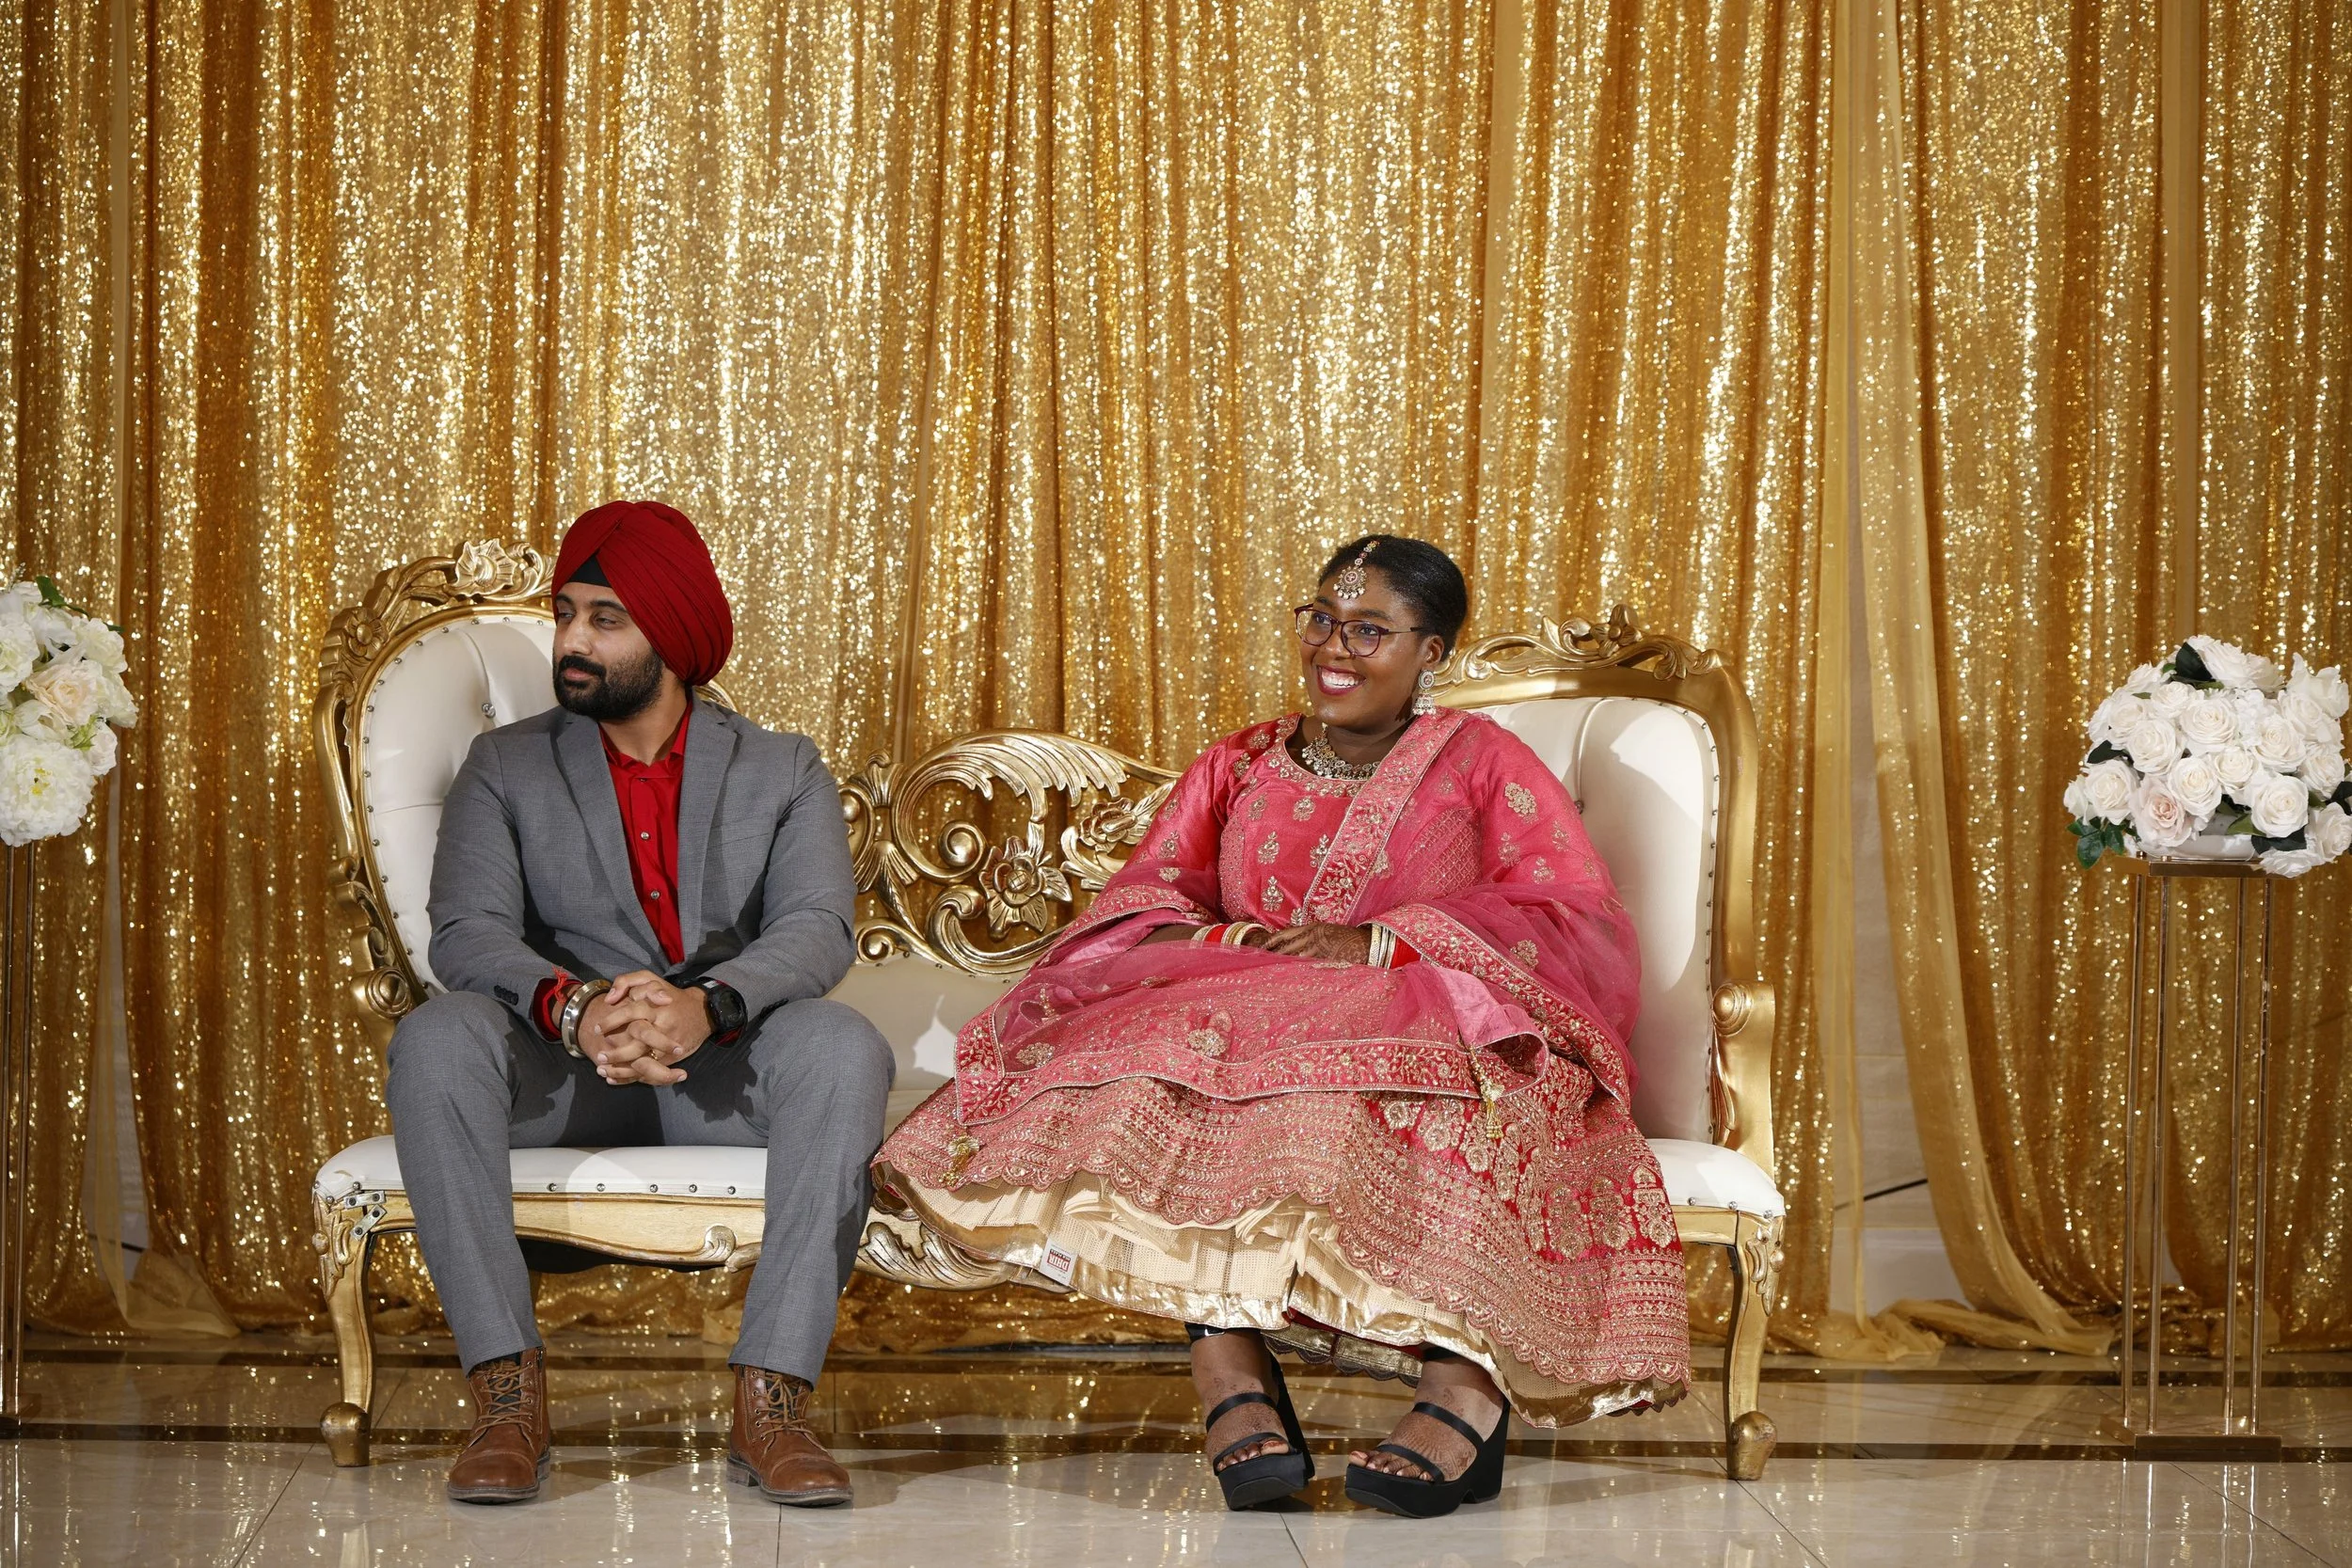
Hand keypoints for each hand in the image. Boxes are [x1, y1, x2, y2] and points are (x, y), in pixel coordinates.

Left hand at [587, 971, 712, 1084]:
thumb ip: (626, 982)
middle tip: (600, 1056)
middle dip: (618, 1051)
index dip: (612, 1020)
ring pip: (645, 1060)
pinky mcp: (672, 1057)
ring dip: (622, 1069)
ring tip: (603, 1071)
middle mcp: (662, 1025)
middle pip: (638, 1040)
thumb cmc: (671, 997)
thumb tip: (610, 999)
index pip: (631, 1012)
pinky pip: (651, 1071)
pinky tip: (614, 1080)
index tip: (597, 1029)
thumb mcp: (650, 980)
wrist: (702, 1013)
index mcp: (655, 1006)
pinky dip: (632, 1078)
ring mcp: (668, 1044)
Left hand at [1258, 921, 1371, 963]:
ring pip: (1296, 958)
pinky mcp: (1327, 960)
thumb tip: (1295, 947)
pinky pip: (1309, 967)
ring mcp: (1321, 948)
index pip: (1285, 933)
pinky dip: (1299, 972)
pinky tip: (1290, 978)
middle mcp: (1314, 936)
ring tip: (1270, 974)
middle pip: (1287, 947)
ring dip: (1284, 966)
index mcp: (1313, 927)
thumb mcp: (1327, 931)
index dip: (1272, 941)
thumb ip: (1311, 936)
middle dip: (1274, 955)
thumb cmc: (1347, 938)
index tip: (1262, 948)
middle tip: (1260, 964)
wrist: (1368, 942)